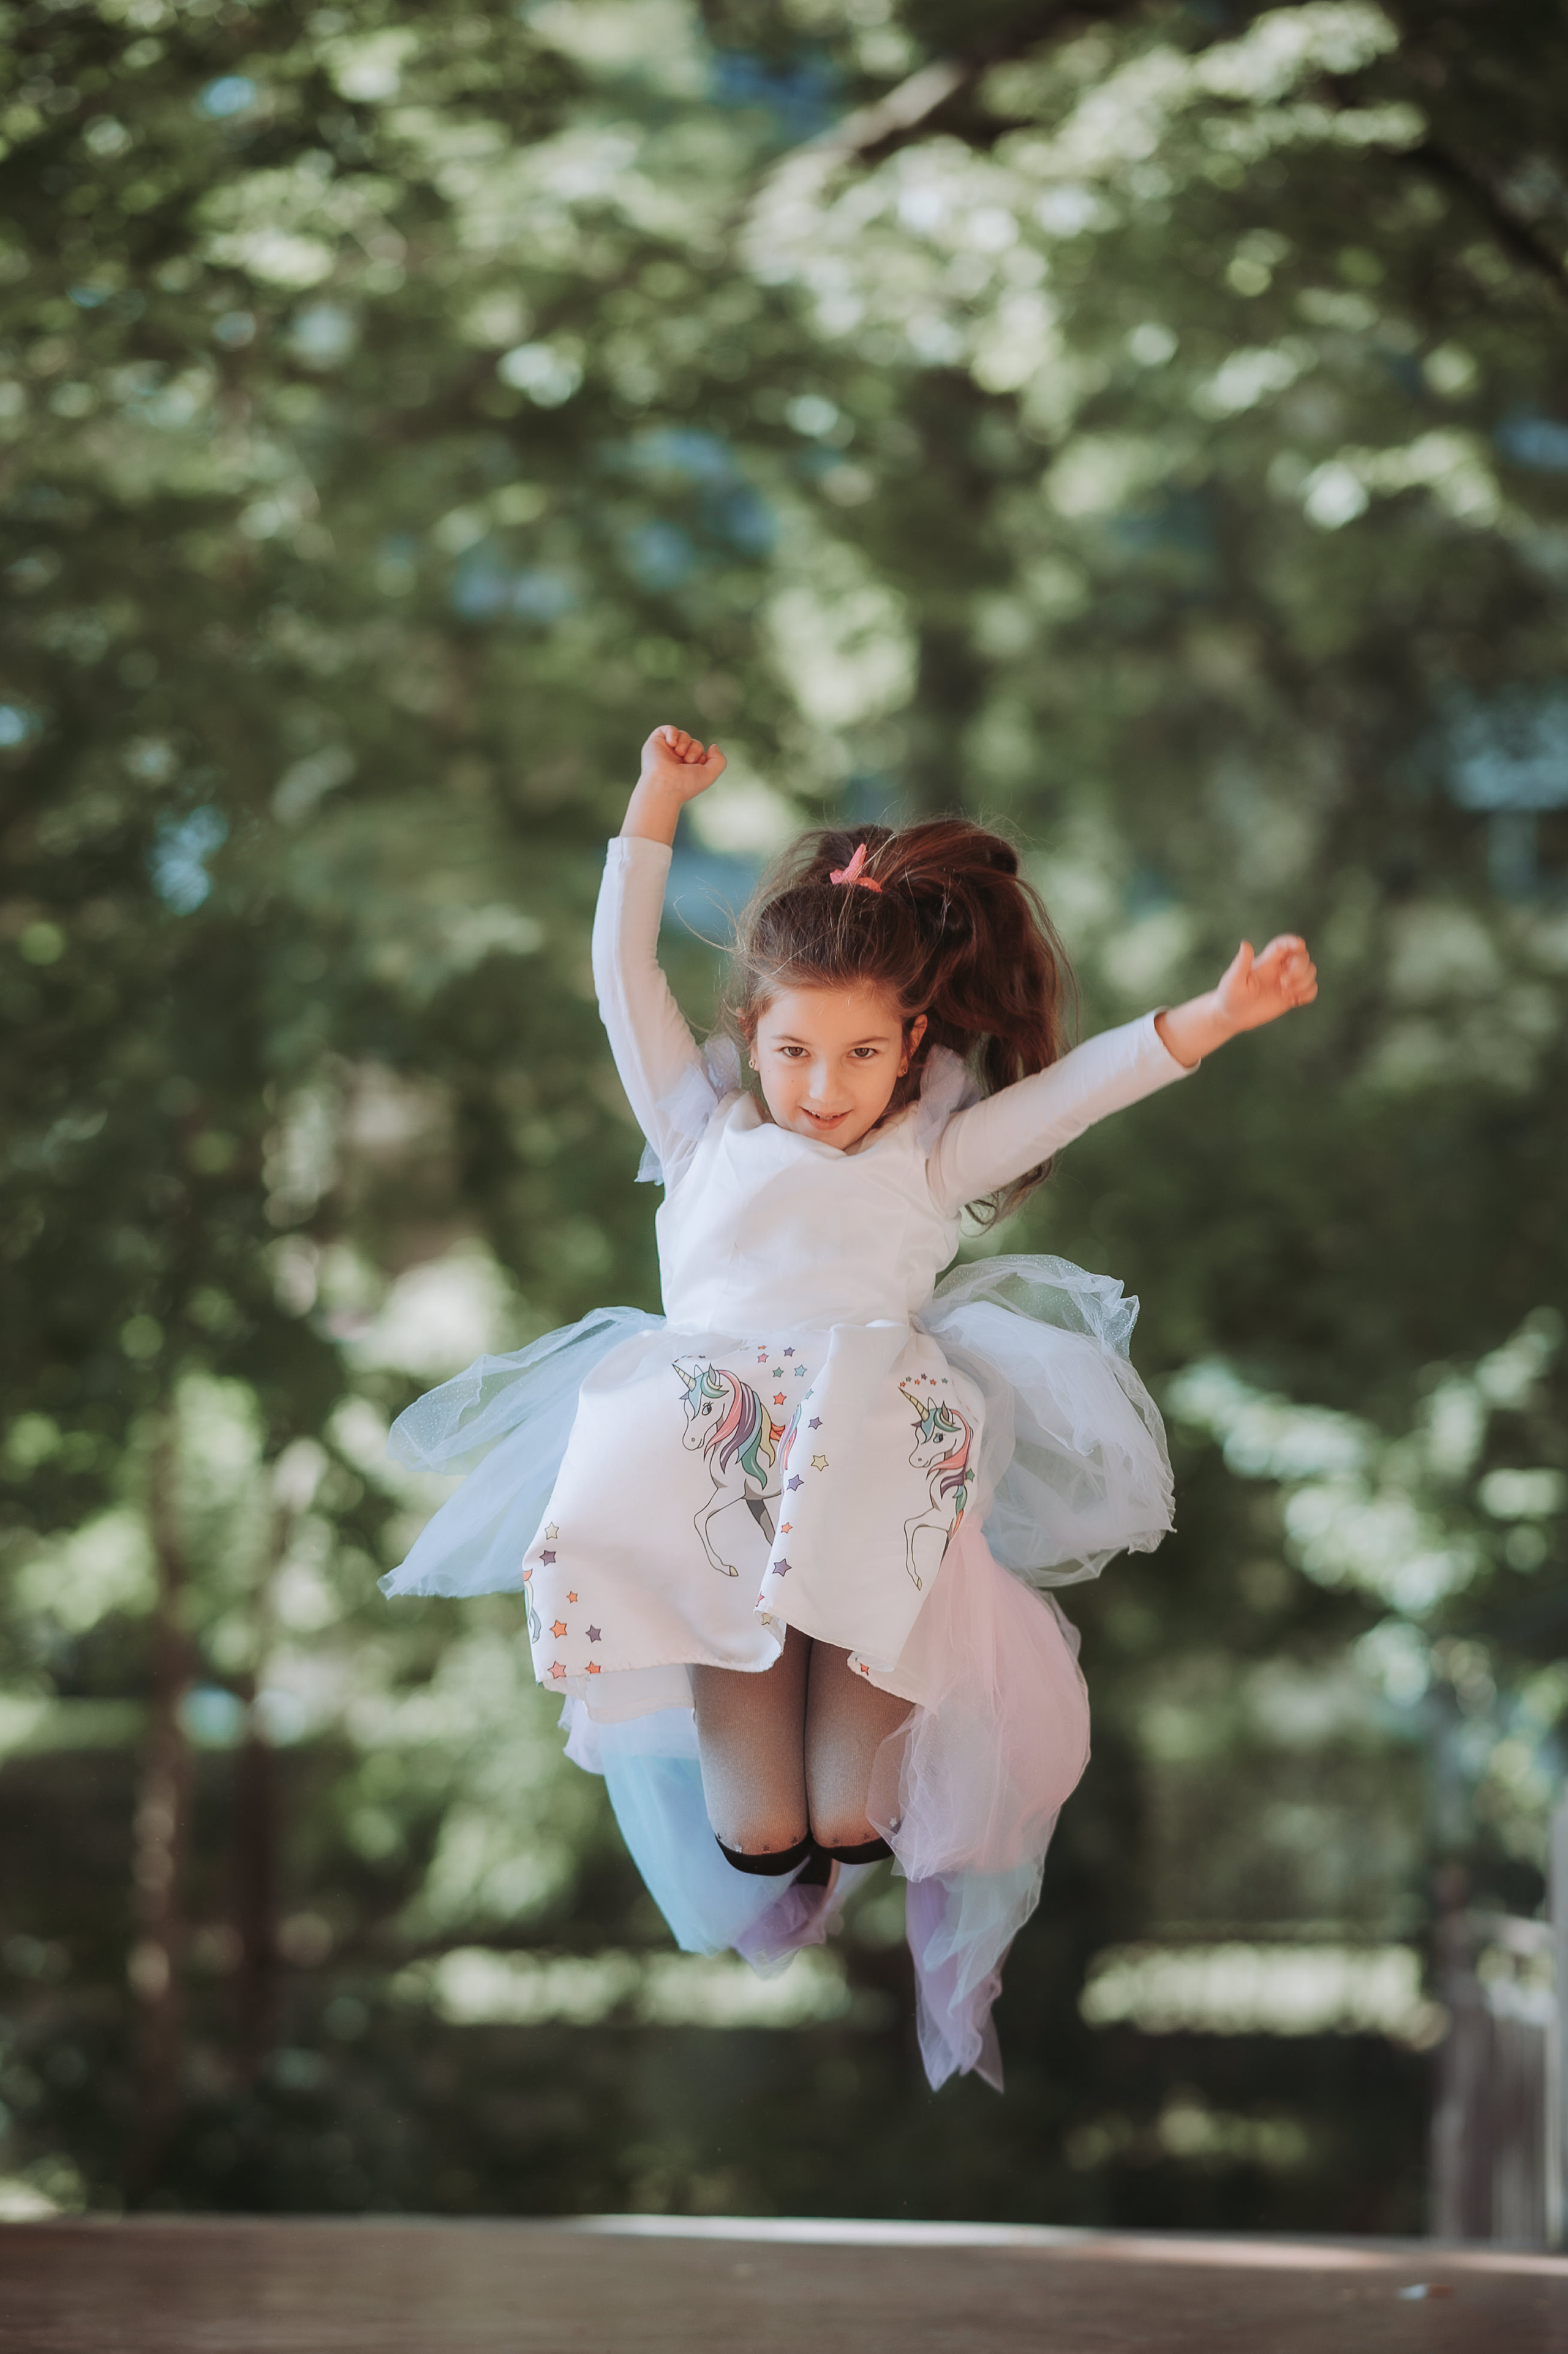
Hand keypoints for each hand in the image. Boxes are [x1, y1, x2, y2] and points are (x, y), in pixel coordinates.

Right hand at [623, 726, 726, 844]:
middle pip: (694, 743)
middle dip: (695, 749)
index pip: (701, 753)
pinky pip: (667, 729)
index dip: (702, 757)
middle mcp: (676, 760)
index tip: (696, 767)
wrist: (665, 784)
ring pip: (683, 735)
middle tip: (687, 762)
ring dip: (685, 742)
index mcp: (687, 769)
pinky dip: (673, 733)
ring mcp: (665, 751)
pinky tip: (672, 743)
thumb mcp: (710, 774)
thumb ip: (719, 760)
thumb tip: (713, 746)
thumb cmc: (686, 784)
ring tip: (680, 753)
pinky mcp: (655, 743)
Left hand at [1154, 933, 1316, 1065]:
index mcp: (1266, 961)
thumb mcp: (1233, 980)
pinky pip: (1311, 990)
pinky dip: (1307, 994)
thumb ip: (1241, 963)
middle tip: (1284, 982)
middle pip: (1302, 957)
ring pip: (1310, 972)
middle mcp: (1279, 969)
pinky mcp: (1291, 996)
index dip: (1293, 941)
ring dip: (1304, 982)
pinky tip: (1293, 1000)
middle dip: (1300, 968)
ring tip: (1286, 993)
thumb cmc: (1229, 996)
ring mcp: (1287, 982)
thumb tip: (1245, 944)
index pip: (1283, 945)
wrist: (1232, 1016)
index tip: (1301, 944)